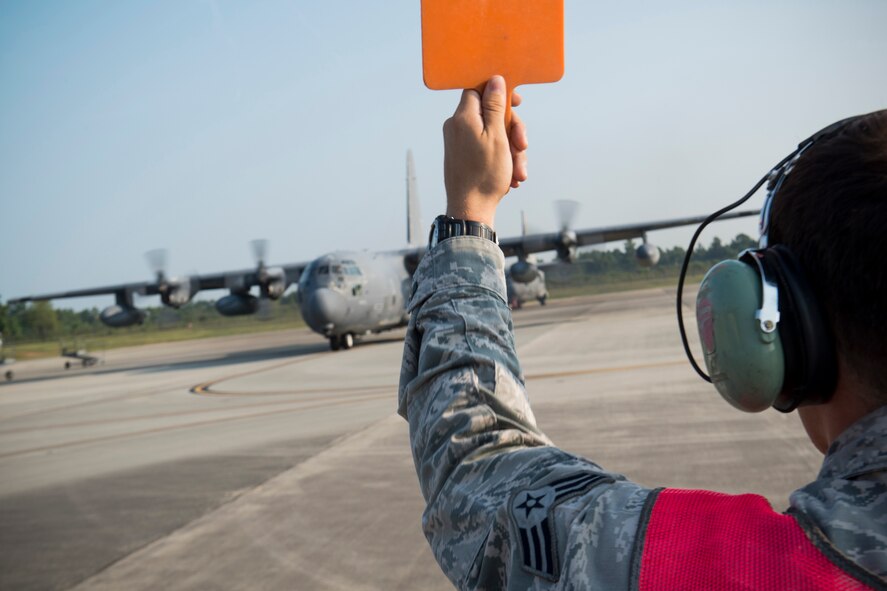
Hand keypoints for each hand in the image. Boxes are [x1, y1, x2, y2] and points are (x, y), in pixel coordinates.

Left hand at [443, 75, 527, 227]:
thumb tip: (495, 80)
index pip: (478, 89)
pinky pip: (487, 149)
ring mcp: (460, 143)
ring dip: (511, 151)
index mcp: (463, 117)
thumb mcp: (497, 136)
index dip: (499, 92)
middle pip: (491, 114)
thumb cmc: (483, 175)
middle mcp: (457, 127)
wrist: (470, 210)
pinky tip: (511, 177)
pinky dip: (502, 160)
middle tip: (522, 146)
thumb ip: (495, 106)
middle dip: (512, 130)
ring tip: (518, 171)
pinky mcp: (464, 157)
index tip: (516, 101)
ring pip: (493, 134)